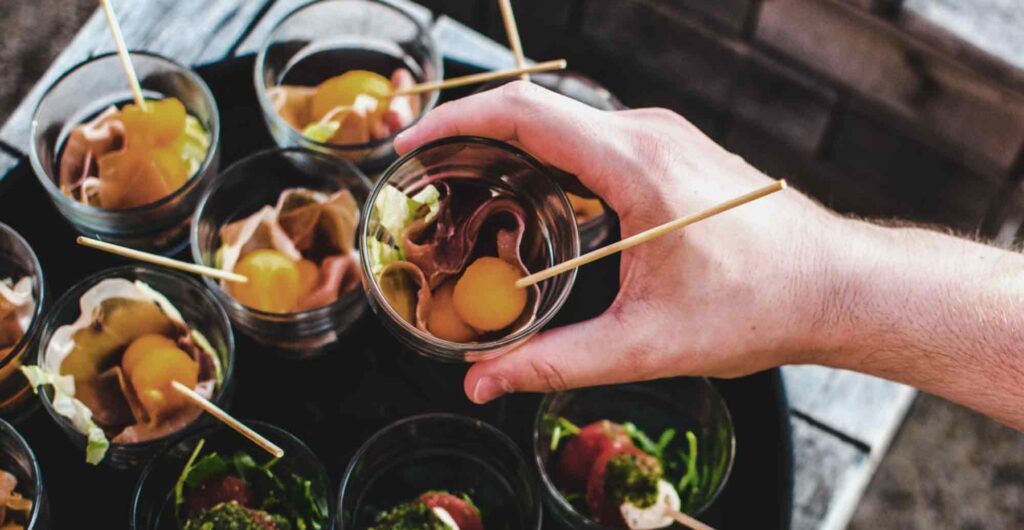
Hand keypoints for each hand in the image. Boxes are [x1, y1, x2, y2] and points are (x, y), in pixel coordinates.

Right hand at [395, 82, 846, 403]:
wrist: (835, 285)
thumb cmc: (758, 307)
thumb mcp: (646, 345)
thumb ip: (555, 361)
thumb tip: (482, 382)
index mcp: (635, 165)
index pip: (524, 115)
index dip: (455, 122)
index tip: (410, 145)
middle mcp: (647, 133)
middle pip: (534, 113)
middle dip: (469, 140)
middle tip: (425, 184)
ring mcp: (661, 136)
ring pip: (563, 125)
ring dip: (509, 152)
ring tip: (466, 196)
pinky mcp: (671, 150)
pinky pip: (592, 139)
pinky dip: (547, 161)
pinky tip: (533, 207)